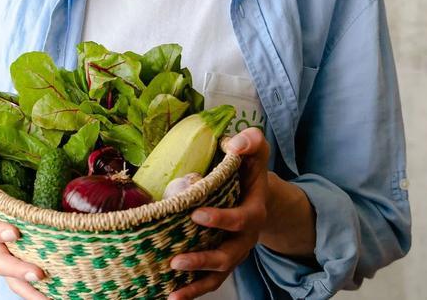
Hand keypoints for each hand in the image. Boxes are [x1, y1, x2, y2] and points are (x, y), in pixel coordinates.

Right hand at [0, 132, 49, 299]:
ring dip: (28, 288)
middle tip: (39, 273)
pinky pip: (25, 280)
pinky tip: (60, 295)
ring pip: (12, 278)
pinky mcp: (19, 258)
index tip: (15, 232)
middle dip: (17, 269)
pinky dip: (38, 291)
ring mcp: (4, 252)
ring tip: (50, 296)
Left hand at [165, 127, 269, 299]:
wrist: (257, 193)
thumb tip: (235, 143)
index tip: (196, 214)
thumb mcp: (254, 149)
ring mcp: (233, 253)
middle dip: (203, 260)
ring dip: (195, 285)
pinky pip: (208, 282)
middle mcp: (245, 238)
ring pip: (218, 275)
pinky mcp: (220, 262)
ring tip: (172, 291)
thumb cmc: (249, 168)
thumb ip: (250, 141)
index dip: (221, 219)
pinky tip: (170, 296)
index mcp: (253, 211)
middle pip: (229, 256)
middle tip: (177, 260)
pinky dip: (191, 291)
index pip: (240, 219)